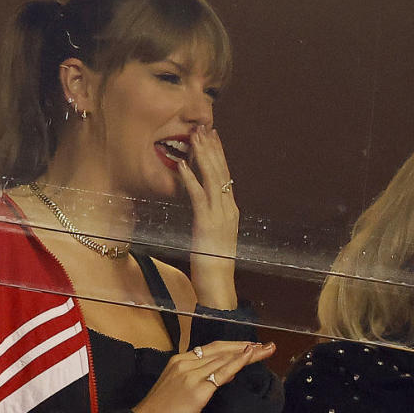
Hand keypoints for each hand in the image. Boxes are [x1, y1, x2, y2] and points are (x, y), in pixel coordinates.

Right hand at [132, 340, 274, 412]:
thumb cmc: (160, 412)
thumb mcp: (179, 388)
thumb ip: (201, 379)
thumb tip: (227, 373)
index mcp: (179, 360)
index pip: (211, 349)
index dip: (232, 346)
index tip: (249, 346)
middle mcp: (186, 362)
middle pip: (221, 350)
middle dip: (244, 346)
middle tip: (265, 345)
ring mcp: (191, 374)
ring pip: (224, 359)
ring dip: (247, 353)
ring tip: (265, 349)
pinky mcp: (197, 389)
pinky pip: (222, 373)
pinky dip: (238, 362)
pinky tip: (250, 355)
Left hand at [176, 125, 237, 309]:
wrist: (219, 285)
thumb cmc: (214, 265)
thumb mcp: (215, 236)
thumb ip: (213, 218)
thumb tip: (206, 206)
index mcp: (231, 210)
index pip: (226, 175)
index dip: (220, 154)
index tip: (213, 136)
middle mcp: (229, 208)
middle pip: (221, 171)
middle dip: (212, 148)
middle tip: (203, 127)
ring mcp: (219, 215)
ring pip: (212, 178)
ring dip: (202, 156)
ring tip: (194, 138)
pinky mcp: (207, 223)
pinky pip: (198, 196)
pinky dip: (190, 179)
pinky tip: (182, 165)